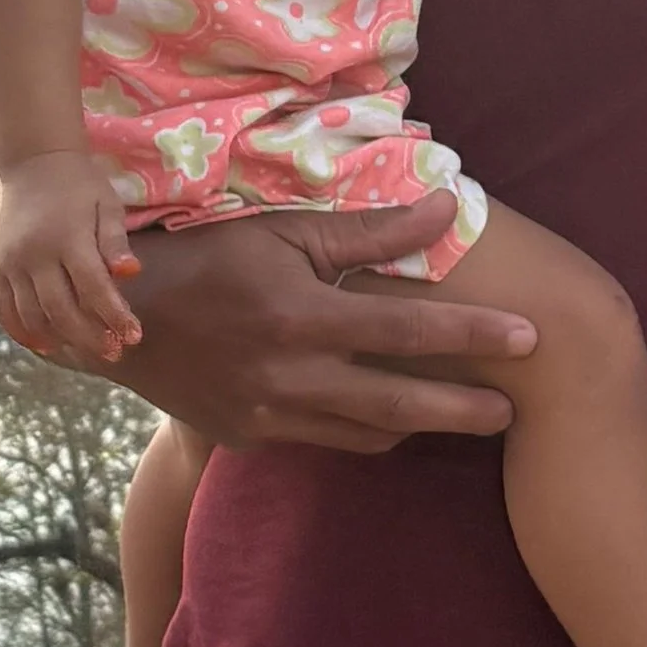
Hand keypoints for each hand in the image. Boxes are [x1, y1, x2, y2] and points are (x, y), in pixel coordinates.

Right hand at [0, 120, 535, 447]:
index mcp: (300, 319)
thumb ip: (367, 231)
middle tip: (514, 412)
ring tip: (466, 418)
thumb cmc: (206, 255)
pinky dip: (363, 430)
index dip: (475, 336)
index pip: (409, 332)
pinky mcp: (251, 439)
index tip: (530, 339)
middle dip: (465, 411)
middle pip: (401, 405)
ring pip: (366, 435)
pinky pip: (325, 439)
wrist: (117, 317)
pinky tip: (391, 418)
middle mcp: (288, 378)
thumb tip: (446, 207)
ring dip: (419, 426)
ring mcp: (267, 417)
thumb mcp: (281, 230)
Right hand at [0, 150, 142, 367]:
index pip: (93, 289)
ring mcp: (13, 262)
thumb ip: (115, 241)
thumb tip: (131, 273)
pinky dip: (22, 330)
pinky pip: (5, 307)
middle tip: (115, 352)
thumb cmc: (80, 184)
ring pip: (32, 315)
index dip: (114, 317)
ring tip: (85, 352)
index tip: (134, 336)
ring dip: (60, 339)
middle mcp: (35, 254)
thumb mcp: (106, 204)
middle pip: (61, 310)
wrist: (33, 161)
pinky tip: (45, 345)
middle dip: (90, 337)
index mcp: (68, 238)